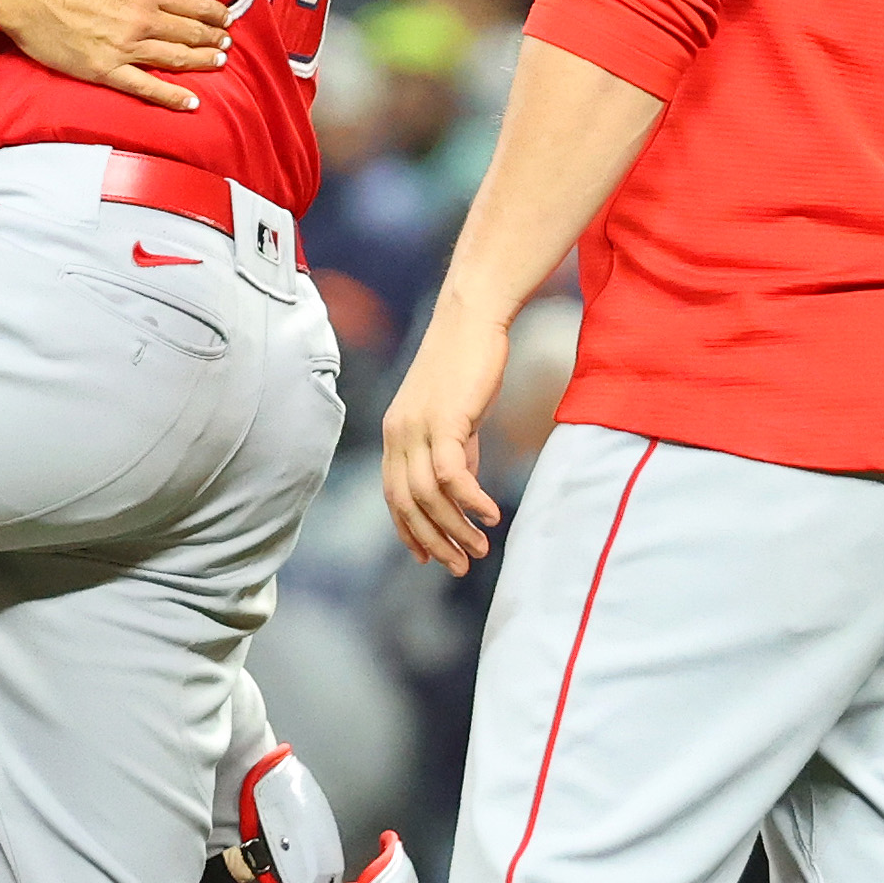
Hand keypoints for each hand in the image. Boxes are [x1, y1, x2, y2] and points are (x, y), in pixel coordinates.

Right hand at [0, 0, 227, 108]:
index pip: (194, 3)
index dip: (215, 11)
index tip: (225, 16)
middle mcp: (140, 21)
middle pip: (189, 33)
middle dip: (213, 38)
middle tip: (225, 41)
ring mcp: (123, 49)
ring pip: (174, 60)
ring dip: (201, 62)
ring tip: (217, 62)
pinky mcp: (103, 70)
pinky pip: (144, 88)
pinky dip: (171, 97)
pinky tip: (190, 103)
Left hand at [379, 294, 511, 573]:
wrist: (472, 316)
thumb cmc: (467, 361)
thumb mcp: (455, 412)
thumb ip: (454, 448)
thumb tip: (461, 486)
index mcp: (395, 434)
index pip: (393, 495)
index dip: (409, 530)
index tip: (429, 557)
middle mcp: (398, 434)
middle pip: (407, 504)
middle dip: (433, 541)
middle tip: (460, 566)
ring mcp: (417, 427)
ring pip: (429, 497)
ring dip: (455, 529)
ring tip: (480, 549)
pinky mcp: (444, 419)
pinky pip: (452, 475)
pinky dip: (470, 501)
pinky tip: (490, 516)